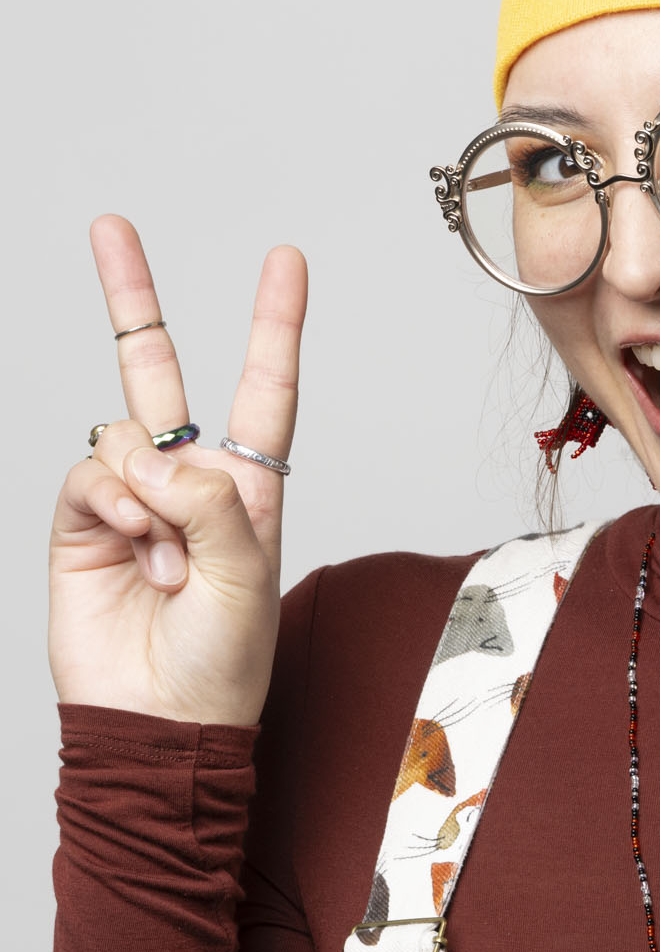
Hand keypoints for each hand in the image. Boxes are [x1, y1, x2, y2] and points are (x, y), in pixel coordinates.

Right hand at [48, 215, 306, 726]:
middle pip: (156, 369)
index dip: (273, 323)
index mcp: (248, 489)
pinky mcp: (82, 523)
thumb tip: (156, 457)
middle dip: (131, 296)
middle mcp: (187, 483)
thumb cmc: (223, 664)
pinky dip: (113, 501)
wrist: (160, 725)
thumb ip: (213, 503)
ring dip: (149, 493)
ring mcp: (129, 500)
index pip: (264, 389)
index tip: (285, 260)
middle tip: (110, 226)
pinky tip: (134, 547)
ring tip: (168, 562)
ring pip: (125, 430)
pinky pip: (90, 470)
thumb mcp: (247, 577)